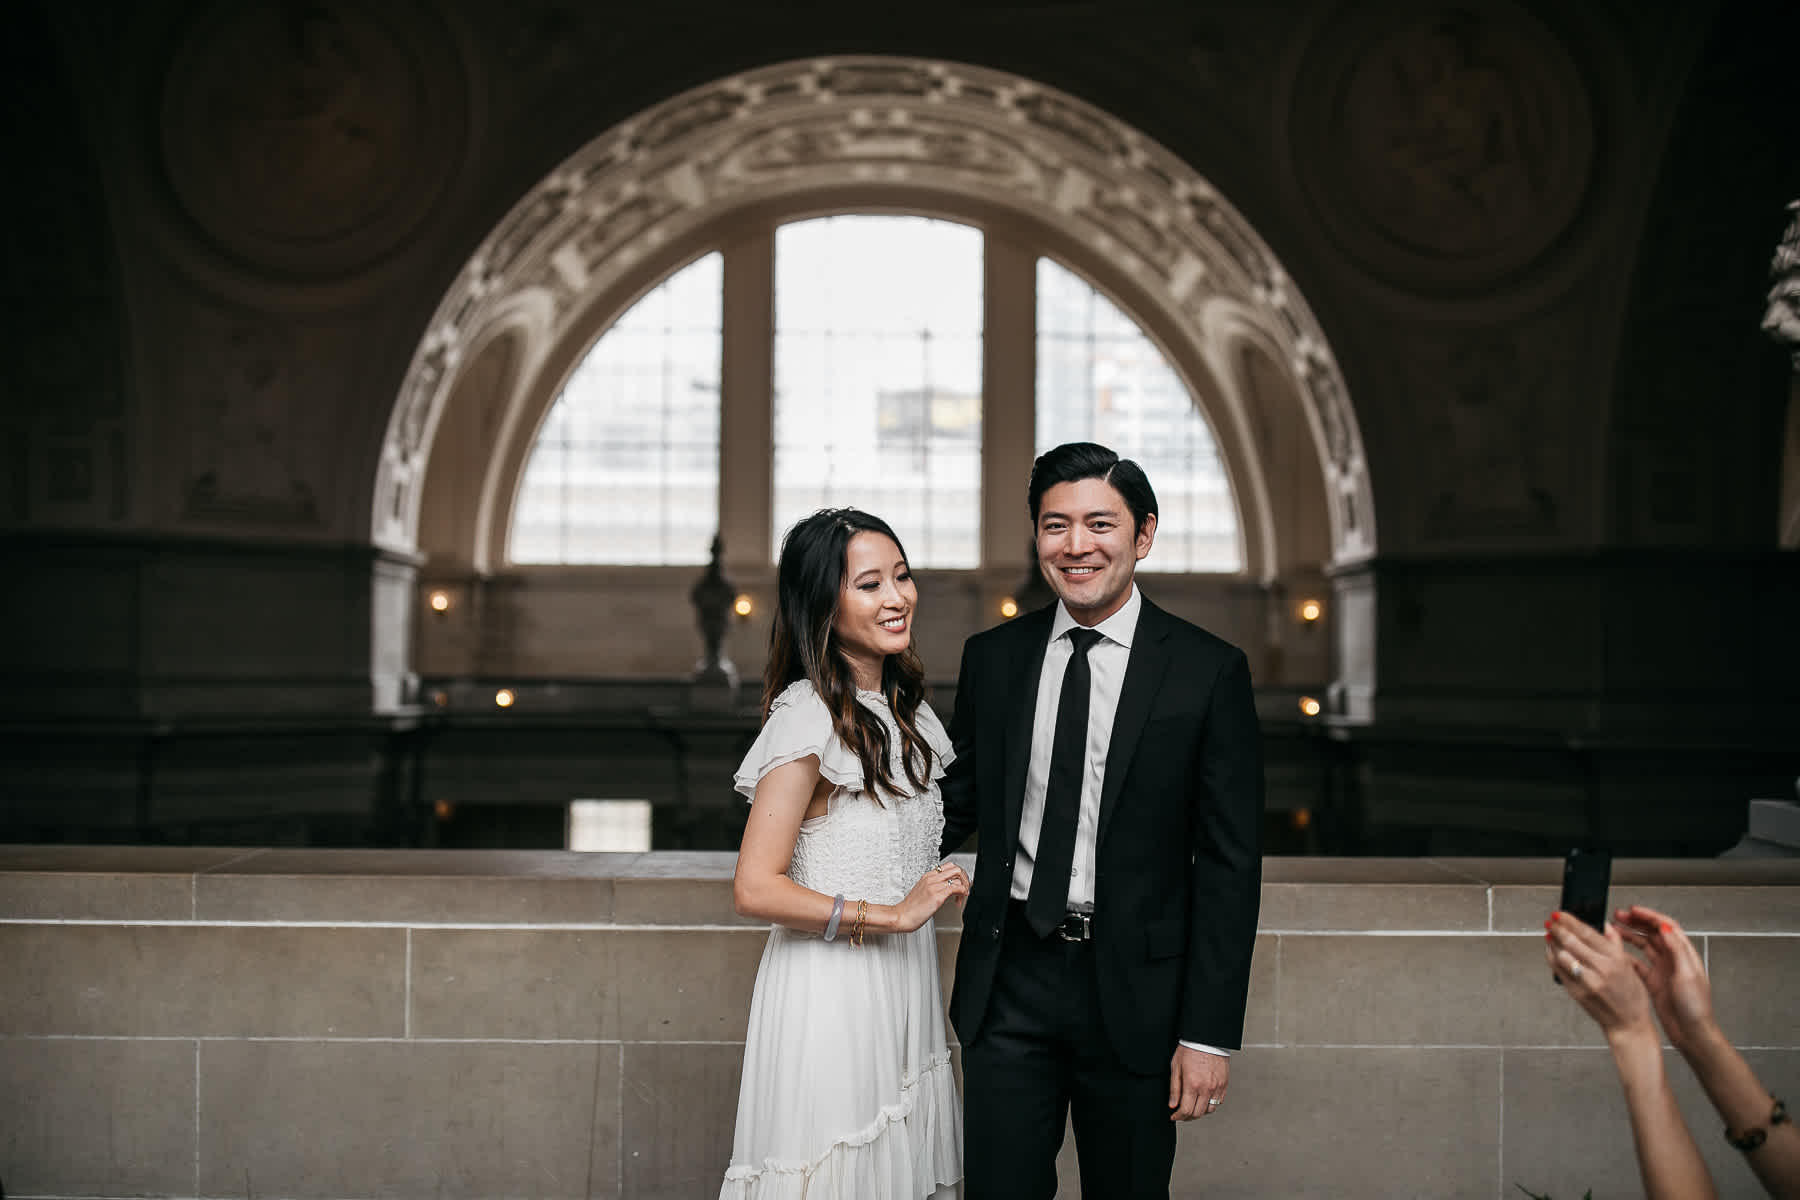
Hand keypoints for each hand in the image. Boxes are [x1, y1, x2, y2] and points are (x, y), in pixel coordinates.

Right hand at [894, 860, 968, 931]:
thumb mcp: (922, 892)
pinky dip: (962, 892)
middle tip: (964, 888)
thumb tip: (947, 890)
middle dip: (964, 878)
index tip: (960, 884)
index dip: (958, 875)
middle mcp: (931, 879)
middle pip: (955, 869)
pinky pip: (956, 888)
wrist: (902, 916)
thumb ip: (934, 888)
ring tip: (961, 897)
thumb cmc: (911, 908)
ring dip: (964, 887)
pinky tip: (959, 900)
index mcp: (927, 876)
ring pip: (958, 877)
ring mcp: (934, 886)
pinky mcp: (937, 895)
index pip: (948, 866)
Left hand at [1168, 1045, 1227, 1121]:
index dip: (1178, 1117)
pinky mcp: (1224, 1084)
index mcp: (1192, 1084)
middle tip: (1182, 1115)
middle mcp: (1206, 1088)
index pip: (1185, 1110)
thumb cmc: (1190, 1049)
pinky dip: (1210, 1105)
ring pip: (1209, 1110)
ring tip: (1192, 1107)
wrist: (1207, 1038)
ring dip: (1199, 1112)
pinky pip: (1219, 1102)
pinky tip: (1203, 1100)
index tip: (1174, 1117)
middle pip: (1197, 1113)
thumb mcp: (1176, 1066)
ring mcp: (1217, 1087)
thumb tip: (1172, 1105)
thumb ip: (1174, 1088)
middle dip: (1187, 1117)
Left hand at [1544, 911, 1656, 1042]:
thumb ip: (1615, 944)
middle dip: (1557, 928)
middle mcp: (1601, 970)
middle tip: (1551, 921)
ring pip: (1561, 955)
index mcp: (1616, 960)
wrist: (1628, 1024)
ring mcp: (1587, 982)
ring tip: (1550, 934)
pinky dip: (1552, 957)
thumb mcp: (1630, 966)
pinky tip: (1552, 951)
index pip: (1587, 933)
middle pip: (1571, 942)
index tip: (1560, 914)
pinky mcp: (1575, 992)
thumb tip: (1604, 925)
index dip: (1570, 921)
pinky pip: (1558, 970)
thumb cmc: (1631, 997)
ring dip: (1552, 942)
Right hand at [1614, 904, 1716, 1051]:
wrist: (1692, 1032)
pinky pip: (1638, 964)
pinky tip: (1617, 955)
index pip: (1666, 927)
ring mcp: (1663, 971)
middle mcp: (1673, 960)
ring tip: (1614, 930)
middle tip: (1618, 916)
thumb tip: (1666, 928)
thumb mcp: (1688, 975)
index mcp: (1684, 955)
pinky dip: (1626, 957)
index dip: (1649, 916)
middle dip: (1635, 922)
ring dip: (1629, 936)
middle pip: (1653, 933)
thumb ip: (1677, 950)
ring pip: (1644, 946)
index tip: (1633, 910)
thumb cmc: (1696, 1007)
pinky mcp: (1655, 982)